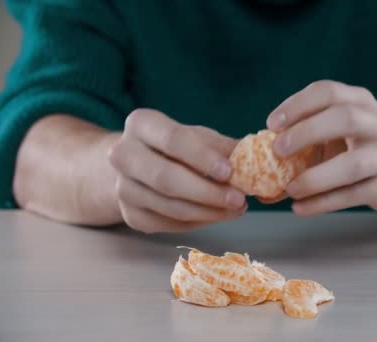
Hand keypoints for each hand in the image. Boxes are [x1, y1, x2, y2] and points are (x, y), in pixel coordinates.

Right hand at [108, 109, 246, 232]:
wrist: (137, 166)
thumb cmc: (174, 147)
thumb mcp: (197, 137)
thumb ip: (222, 146)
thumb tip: (253, 156)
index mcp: (141, 124)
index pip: (174, 140)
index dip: (203, 158)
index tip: (230, 171)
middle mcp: (122, 154)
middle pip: (166, 178)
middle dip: (207, 192)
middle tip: (239, 199)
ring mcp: (122, 187)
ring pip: (169, 206)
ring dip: (208, 212)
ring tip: (236, 208)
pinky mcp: (130, 215)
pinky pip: (168, 224)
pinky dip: (198, 222)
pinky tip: (217, 214)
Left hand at [266, 80, 376, 215]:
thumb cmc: (358, 142)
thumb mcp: (339, 126)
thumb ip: (306, 131)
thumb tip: (255, 149)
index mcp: (360, 101)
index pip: (328, 92)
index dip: (298, 105)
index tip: (271, 124)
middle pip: (345, 118)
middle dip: (307, 132)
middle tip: (277, 150)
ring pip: (353, 165)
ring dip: (316, 177)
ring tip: (289, 189)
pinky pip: (351, 196)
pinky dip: (322, 203)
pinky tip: (299, 208)